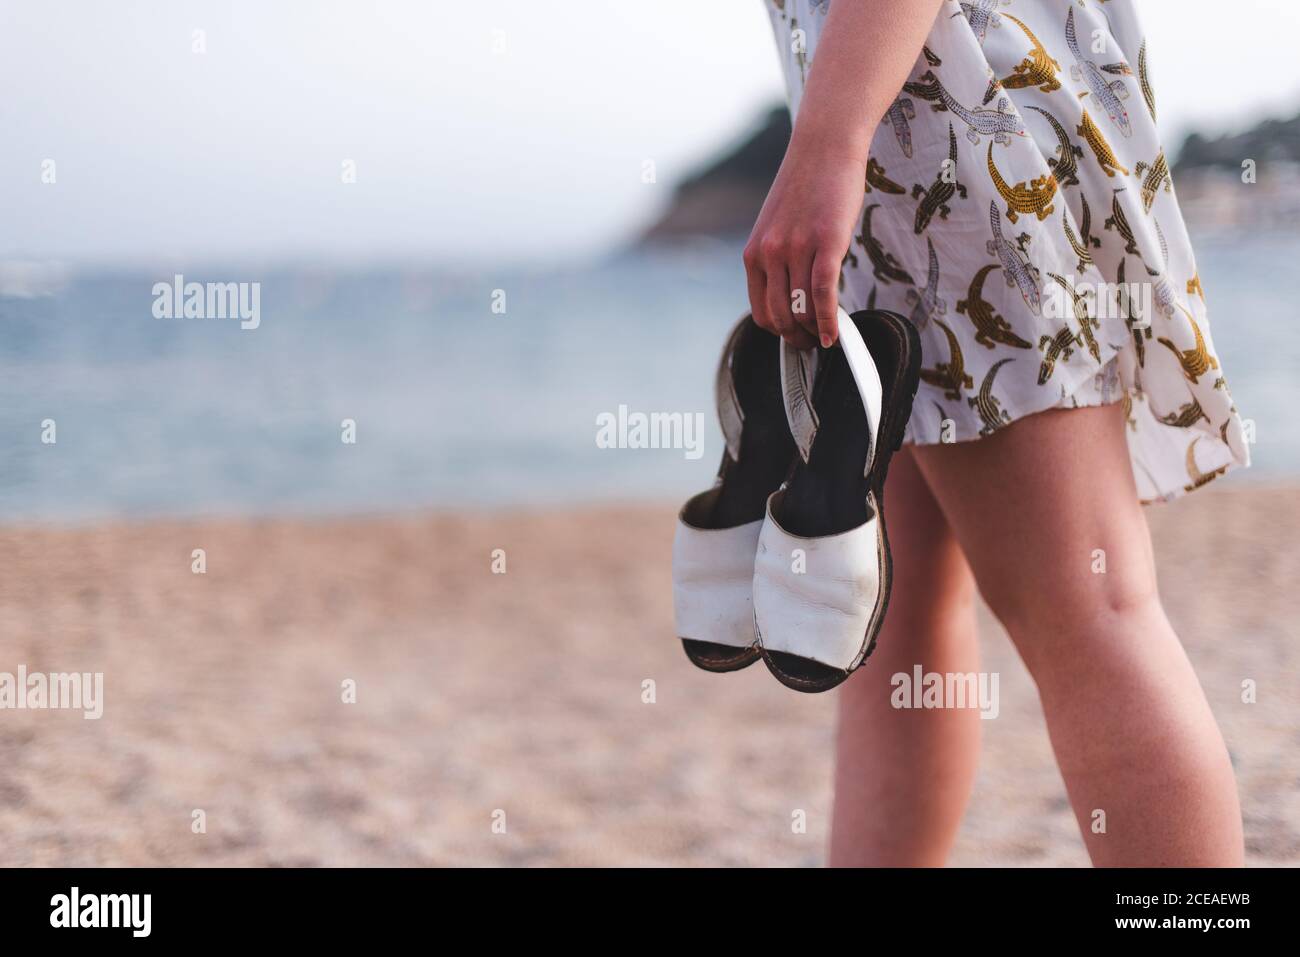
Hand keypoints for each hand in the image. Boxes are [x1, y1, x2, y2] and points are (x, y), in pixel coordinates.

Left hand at [743, 144, 864, 349]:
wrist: (824, 146)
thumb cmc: (807, 187)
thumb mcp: (778, 227)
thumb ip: (778, 260)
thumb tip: (791, 295)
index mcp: (754, 254)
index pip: (760, 311)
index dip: (780, 332)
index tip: (796, 337)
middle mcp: (770, 254)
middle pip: (781, 317)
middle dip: (798, 339)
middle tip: (814, 345)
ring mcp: (796, 248)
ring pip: (803, 310)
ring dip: (815, 333)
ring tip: (828, 338)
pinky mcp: (826, 242)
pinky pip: (824, 295)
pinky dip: (829, 322)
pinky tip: (835, 335)